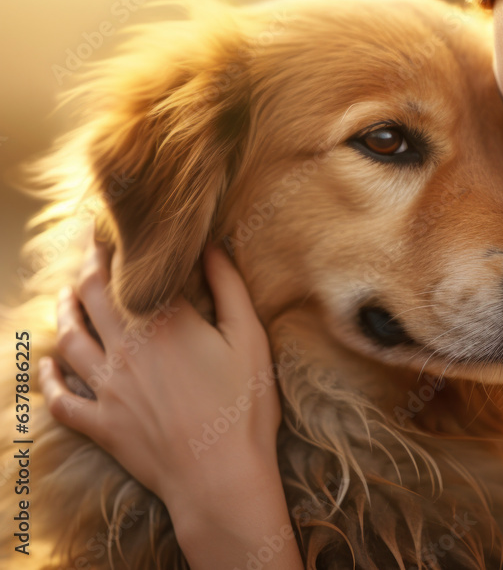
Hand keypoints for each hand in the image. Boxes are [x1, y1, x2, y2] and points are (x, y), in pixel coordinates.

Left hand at [38, 230, 281, 511]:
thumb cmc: (245, 406)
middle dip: (88, 266)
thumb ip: (229, 287)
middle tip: (89, 247)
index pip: (132, 272)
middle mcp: (126, 348)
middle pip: (92, 296)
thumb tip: (211, 246)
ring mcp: (107, 387)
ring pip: (70, 338)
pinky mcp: (100, 423)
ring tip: (66, 295)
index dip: (120, 247)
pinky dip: (50, 377)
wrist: (221, 476)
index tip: (117, 230)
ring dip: (64, 311)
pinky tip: (50, 365)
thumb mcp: (250, 338)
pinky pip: (61, 396)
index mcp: (164, 322)